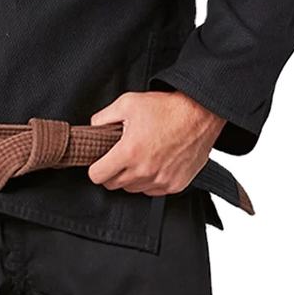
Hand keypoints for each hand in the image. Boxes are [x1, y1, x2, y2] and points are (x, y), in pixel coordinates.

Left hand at [87, 91, 225, 195]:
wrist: (200, 115)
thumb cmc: (166, 108)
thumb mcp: (128, 103)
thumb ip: (103, 117)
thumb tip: (93, 129)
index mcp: (129, 152)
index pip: (98, 176)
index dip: (95, 167)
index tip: (100, 161)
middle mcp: (144, 171)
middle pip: (113, 185)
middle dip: (112, 172)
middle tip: (119, 156)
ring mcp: (161, 180)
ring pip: (132, 189)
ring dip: (131, 177)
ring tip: (139, 157)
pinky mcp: (175, 185)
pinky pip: (152, 191)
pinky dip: (149, 181)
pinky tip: (154, 163)